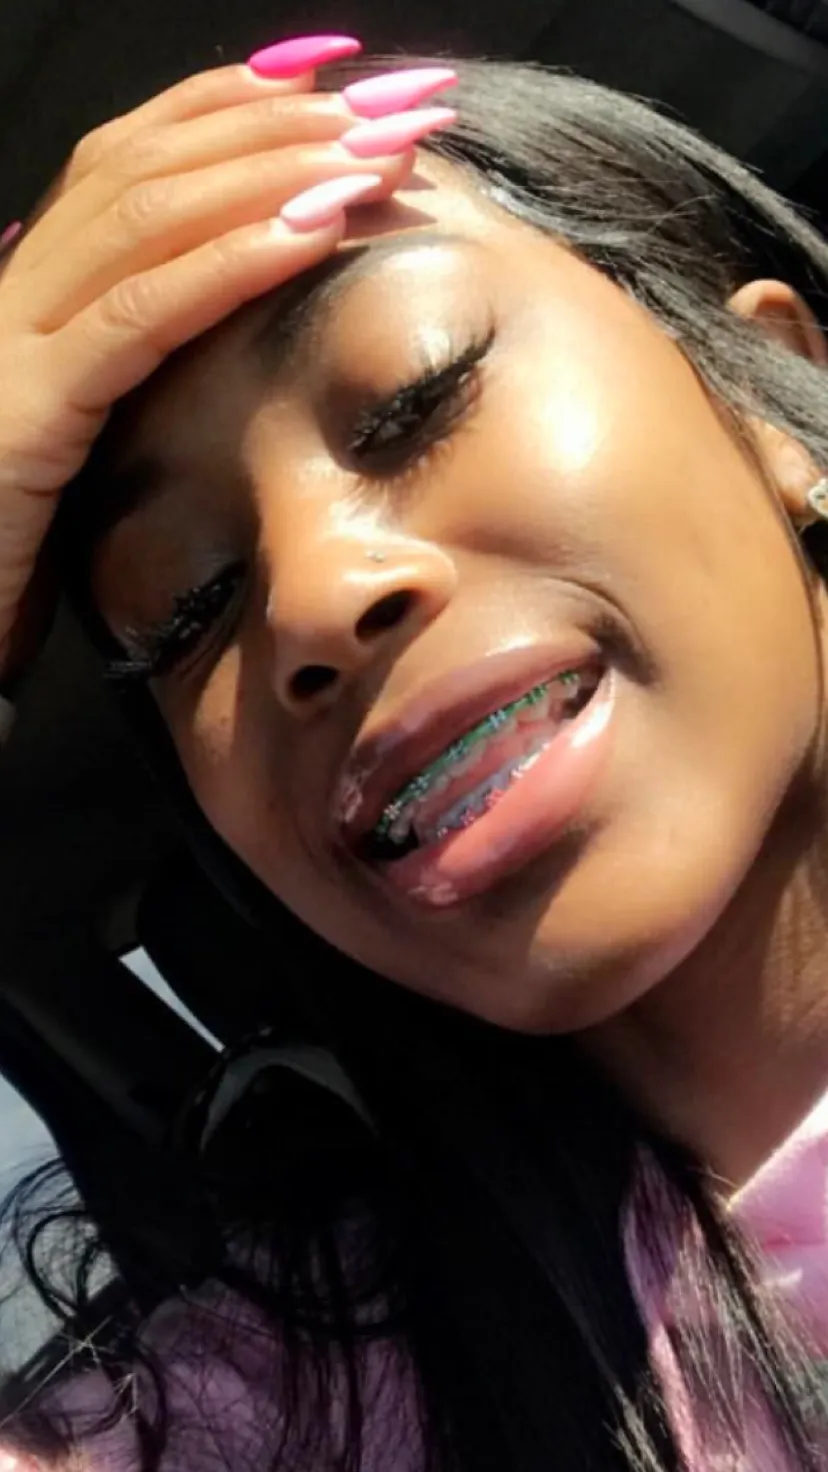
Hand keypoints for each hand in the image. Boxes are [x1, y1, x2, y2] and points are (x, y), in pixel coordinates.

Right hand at [0, 56, 416, 676]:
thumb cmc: (22, 535)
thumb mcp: (90, 426)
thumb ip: (138, 353)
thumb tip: (228, 300)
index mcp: (36, 288)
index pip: (132, 157)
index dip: (231, 105)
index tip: (334, 80)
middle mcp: (19, 289)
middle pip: (150, 165)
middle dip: (277, 126)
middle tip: (388, 108)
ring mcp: (14, 341)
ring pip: (146, 219)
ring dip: (272, 176)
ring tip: (370, 156)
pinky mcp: (27, 410)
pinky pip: (139, 317)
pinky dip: (230, 265)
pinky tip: (312, 235)